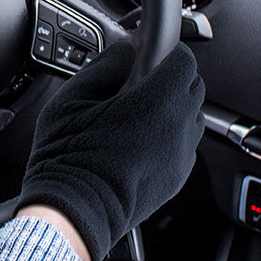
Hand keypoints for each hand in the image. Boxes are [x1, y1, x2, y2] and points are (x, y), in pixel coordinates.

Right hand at [16, 42, 204, 260]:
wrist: (73, 208)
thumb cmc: (68, 154)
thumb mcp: (73, 97)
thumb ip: (106, 66)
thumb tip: (125, 51)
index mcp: (156, 102)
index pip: (184, 60)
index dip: (167, 51)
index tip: (148, 52)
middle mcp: (177, 127)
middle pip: (193, 86)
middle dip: (171, 76)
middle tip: (138, 80)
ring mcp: (181, 155)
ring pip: (191, 116)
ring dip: (172, 106)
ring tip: (137, 112)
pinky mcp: (177, 177)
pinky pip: (183, 144)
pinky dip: (169, 135)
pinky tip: (138, 139)